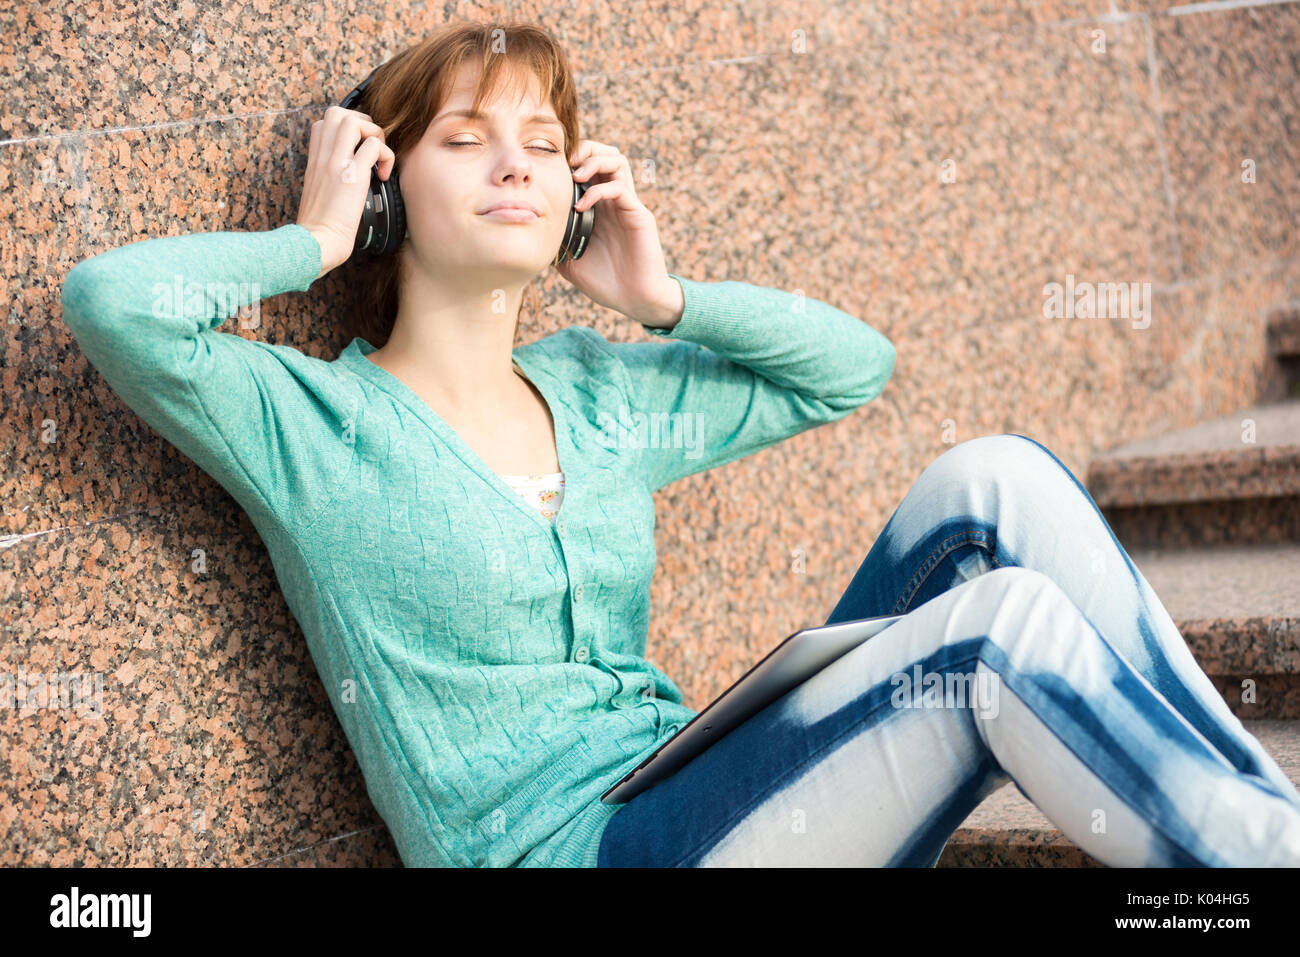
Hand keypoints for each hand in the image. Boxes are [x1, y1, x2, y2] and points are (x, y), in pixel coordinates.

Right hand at [296, 105, 396, 279]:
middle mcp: (323, 157)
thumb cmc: (320, 228)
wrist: (316, 243)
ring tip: (378, 159)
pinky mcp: (352, 175)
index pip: (323, 123)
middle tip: (371, 147)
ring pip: (355, 121)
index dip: (345, 128)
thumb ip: (329, 179)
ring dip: (374, 134)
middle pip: (337, 113)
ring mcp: (336, 163)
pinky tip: (383, 177)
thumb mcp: (318, 195)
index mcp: (314, 161)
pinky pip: (375, 146)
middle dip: (362, 122)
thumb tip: (347, 180)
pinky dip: (386, 156)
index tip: (358, 148)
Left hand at [556, 140, 683, 328]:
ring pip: (617, 161)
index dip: (571, 158)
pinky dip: (598, 190)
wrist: (635, 301)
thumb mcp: (570, 262)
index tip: (550, 167)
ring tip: (575, 176)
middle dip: (584, 149)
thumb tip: (530, 233)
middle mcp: (614, 200)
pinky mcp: (638, 215)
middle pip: (605, 153)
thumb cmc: (606, 282)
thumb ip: (555, 243)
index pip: (589, 166)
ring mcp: (627, 205)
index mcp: (599, 206)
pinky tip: (581, 207)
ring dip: (594, 160)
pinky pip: (620, 188)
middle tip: (565, 163)